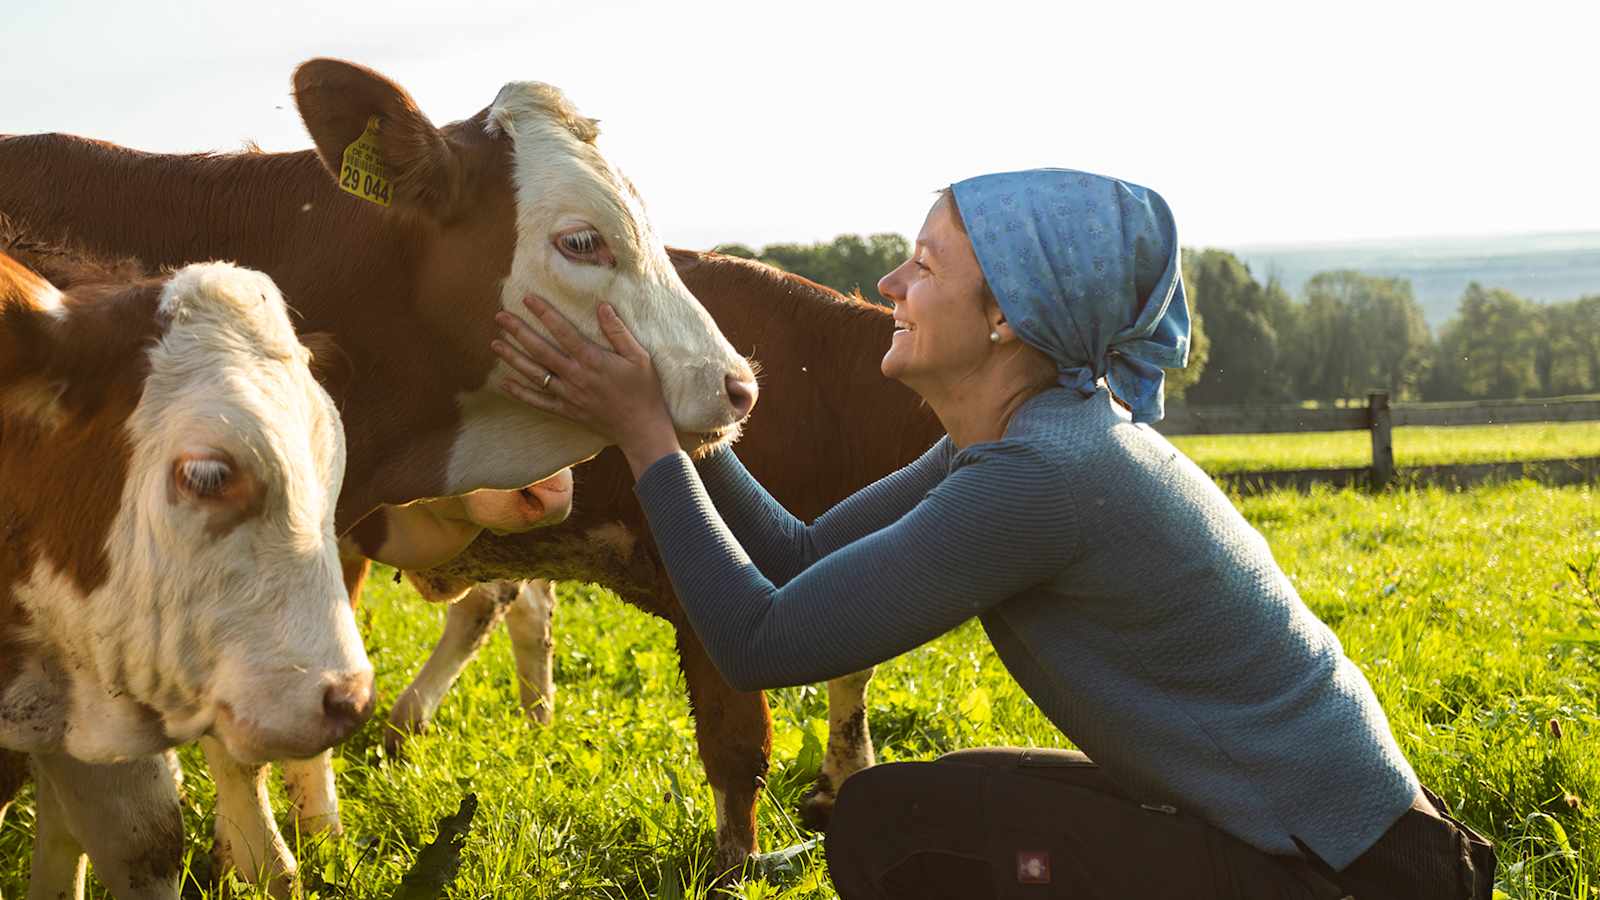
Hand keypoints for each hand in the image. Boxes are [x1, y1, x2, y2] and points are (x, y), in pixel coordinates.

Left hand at [492, 296, 680, 476]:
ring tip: (495, 343)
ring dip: (513, 358)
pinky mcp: (566, 411)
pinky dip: (520, 393)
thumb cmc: (644, 391)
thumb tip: (602, 306)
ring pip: (534, 374)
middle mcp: (575, 376)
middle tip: (500, 317)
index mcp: (593, 360)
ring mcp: (568, 395)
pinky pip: (538, 401)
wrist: (642, 429)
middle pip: (540, 350)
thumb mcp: (639, 357)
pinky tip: (504, 383)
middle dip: (518, 332)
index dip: (544, 313)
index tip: (527, 299)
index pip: (562, 331)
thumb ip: (618, 332)